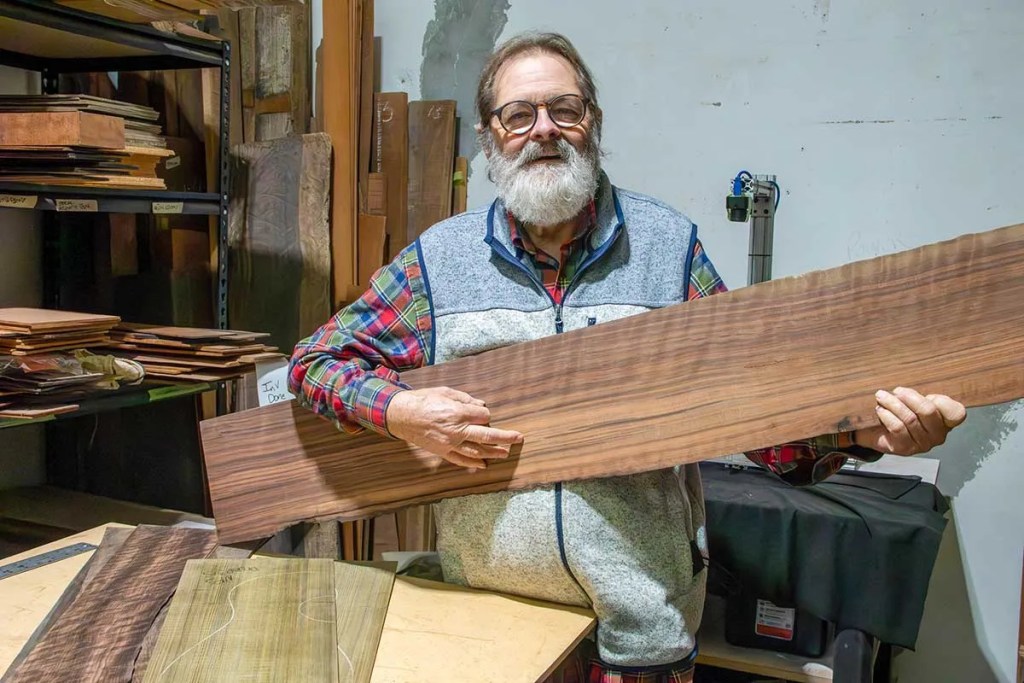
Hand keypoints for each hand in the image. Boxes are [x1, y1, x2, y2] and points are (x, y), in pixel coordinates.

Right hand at [385, 387, 523, 469]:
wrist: (401, 416)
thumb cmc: (423, 400)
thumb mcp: (445, 392)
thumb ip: (465, 399)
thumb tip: (481, 405)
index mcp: (458, 413)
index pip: (483, 416)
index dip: (486, 414)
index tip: (483, 413)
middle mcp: (456, 430)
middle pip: (487, 436)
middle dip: (505, 437)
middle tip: (519, 438)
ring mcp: (450, 444)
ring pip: (477, 451)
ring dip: (493, 452)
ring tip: (506, 453)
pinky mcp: (442, 452)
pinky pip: (461, 460)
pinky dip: (473, 463)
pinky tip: (484, 465)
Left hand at [854, 387, 965, 455]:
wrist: (877, 433)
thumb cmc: (900, 413)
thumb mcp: (914, 402)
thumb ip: (920, 395)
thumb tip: (907, 390)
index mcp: (945, 422)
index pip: (957, 413)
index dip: (942, 401)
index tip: (928, 395)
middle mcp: (938, 435)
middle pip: (928, 411)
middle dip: (910, 397)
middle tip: (896, 391)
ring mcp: (922, 444)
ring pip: (909, 418)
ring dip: (893, 403)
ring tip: (881, 396)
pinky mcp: (905, 448)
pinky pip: (897, 427)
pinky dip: (887, 415)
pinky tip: (880, 410)